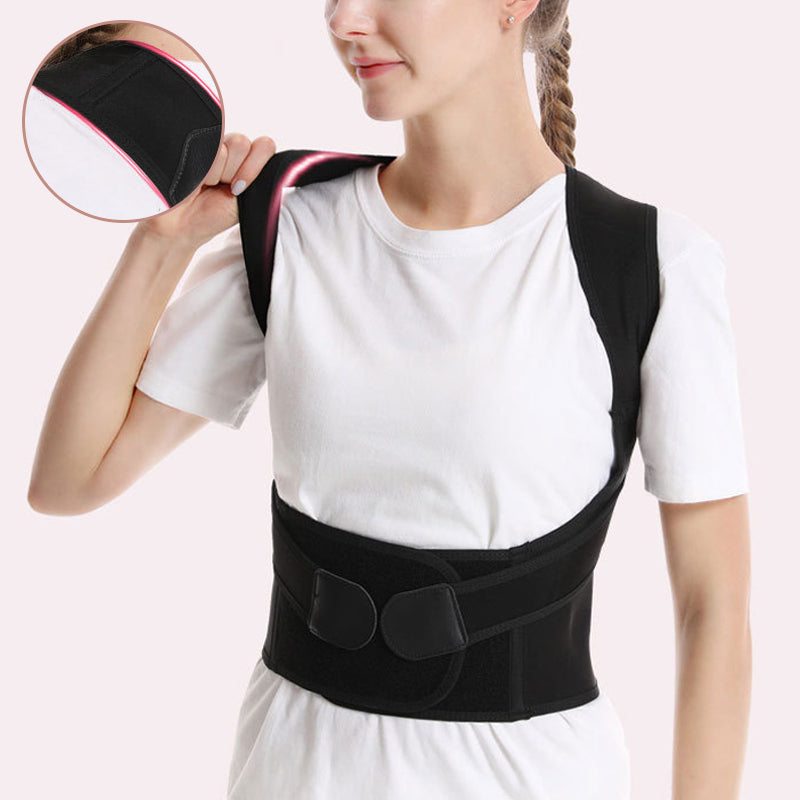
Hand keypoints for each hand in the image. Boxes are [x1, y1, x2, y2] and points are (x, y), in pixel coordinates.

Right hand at [137, 133, 275, 249]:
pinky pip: (204, 150)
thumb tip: (277, 166)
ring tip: (205, 184)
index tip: (240, 189)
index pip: (264, 144)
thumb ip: (262, 177)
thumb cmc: (215, 213)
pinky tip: (195, 180)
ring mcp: (208, 142)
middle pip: (242, 143)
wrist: (184, 224)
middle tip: (220, 187)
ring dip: (215, 173)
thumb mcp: (248, 199)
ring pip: (223, 147)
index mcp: (247, 157)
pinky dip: (201, 170)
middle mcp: (229, 146)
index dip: (254, 167)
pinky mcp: (188, 142)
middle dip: (233, 171)